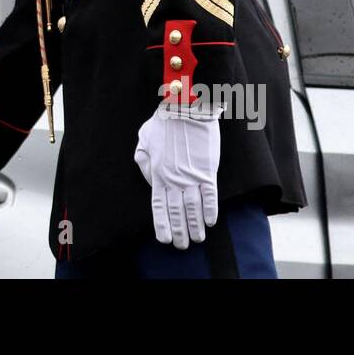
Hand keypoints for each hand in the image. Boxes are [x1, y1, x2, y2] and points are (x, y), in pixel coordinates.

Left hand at [134, 101, 223, 248]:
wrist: (185, 109)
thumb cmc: (163, 122)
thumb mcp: (144, 139)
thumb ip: (143, 161)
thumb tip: (148, 178)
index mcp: (157, 172)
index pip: (159, 205)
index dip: (162, 224)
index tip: (165, 239)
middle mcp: (173, 178)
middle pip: (176, 211)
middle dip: (179, 230)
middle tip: (183, 245)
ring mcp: (191, 176)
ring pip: (193, 207)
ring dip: (195, 225)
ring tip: (197, 239)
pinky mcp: (207, 170)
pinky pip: (209, 195)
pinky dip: (210, 210)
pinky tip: (210, 222)